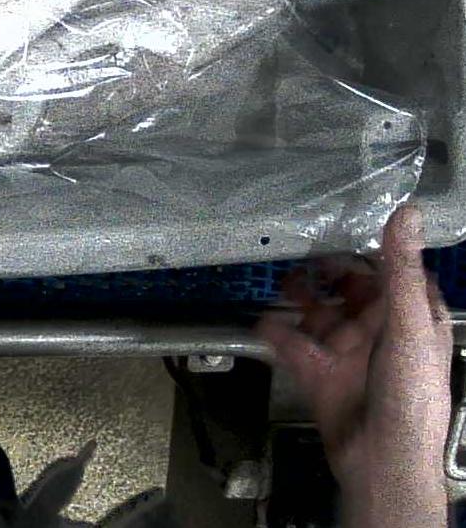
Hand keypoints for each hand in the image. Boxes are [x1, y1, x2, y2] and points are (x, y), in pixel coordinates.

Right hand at [257, 206, 453, 527]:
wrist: (381, 460)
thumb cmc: (410, 397)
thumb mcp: (408, 326)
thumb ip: (402, 270)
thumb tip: (409, 214)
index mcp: (411, 322)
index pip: (396, 276)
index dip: (377, 253)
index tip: (351, 226)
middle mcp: (380, 335)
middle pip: (353, 292)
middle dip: (330, 272)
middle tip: (306, 252)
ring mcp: (348, 354)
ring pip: (320, 315)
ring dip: (300, 298)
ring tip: (283, 281)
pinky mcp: (320, 373)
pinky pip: (293, 345)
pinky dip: (276, 332)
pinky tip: (264, 321)